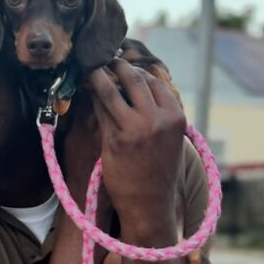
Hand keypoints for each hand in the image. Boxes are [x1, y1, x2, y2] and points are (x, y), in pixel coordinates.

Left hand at [87, 58, 185, 235]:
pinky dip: (93, 97)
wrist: (148, 204)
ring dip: (99, 76)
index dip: (138, 72)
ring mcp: (134, 129)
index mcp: (175, 117)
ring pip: (112, 91)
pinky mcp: (113, 139)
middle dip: (118, 66)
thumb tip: (143, 87)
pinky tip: (87, 91)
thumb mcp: (170, 139)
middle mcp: (157, 120)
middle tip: (107, 60)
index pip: (154, 83)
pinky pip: (99, 110)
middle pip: (134, 80)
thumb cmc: (158, 171)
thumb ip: (160, 113)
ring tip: (92, 69)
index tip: (126, 67)